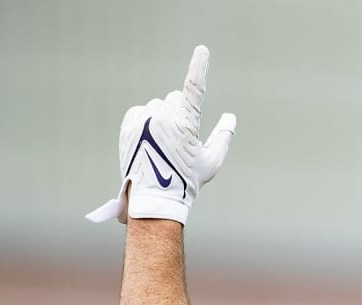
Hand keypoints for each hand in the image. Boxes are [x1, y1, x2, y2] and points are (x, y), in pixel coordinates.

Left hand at [86, 45, 235, 224]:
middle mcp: (163, 116)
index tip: (202, 50)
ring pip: (159, 106)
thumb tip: (231, 118)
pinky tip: (149, 142)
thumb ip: (223, 136)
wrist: (154, 197)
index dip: (199, 67)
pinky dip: (147, 122)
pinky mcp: (130, 123)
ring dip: (163, 118)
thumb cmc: (187, 181)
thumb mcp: (211, 161)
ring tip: (162, 146)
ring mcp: (144, 118)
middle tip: (179, 140)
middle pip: (176, 99)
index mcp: (186, 123)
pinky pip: (142, 112)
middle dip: (180, 113)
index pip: (195, 89)